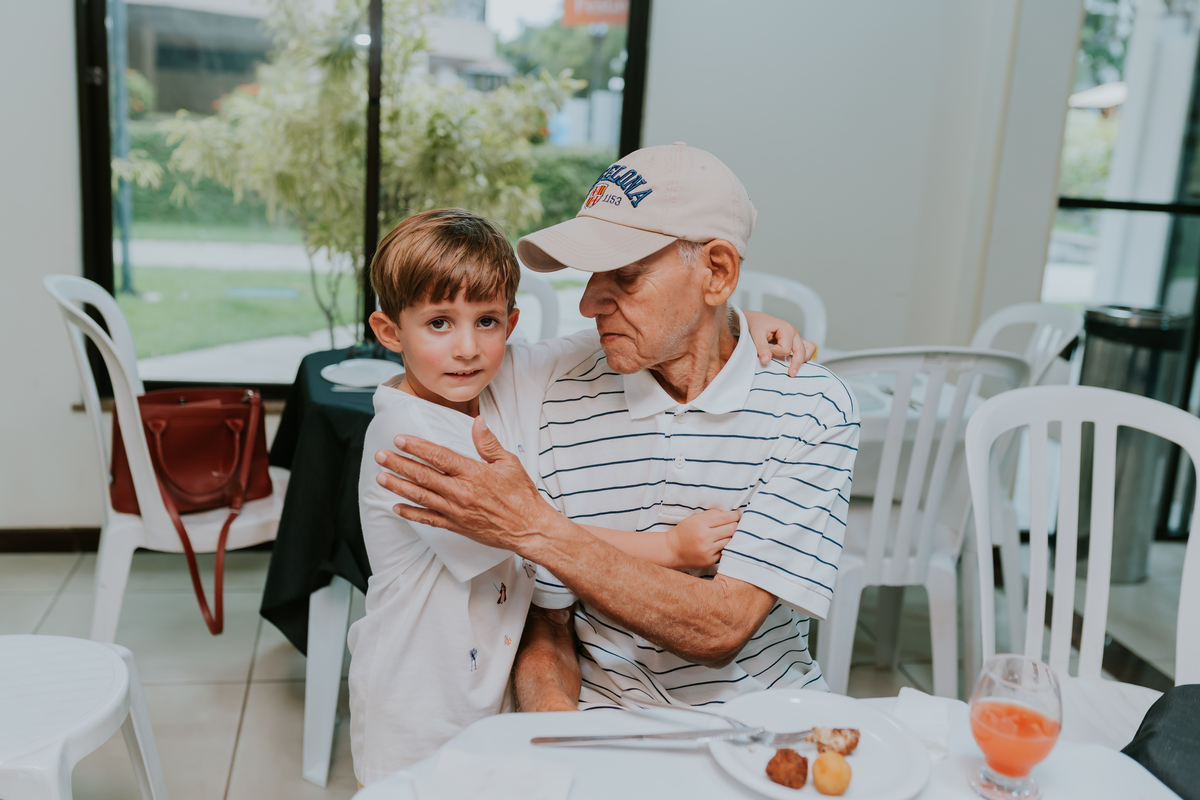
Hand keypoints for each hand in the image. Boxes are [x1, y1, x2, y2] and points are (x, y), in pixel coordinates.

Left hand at [373, 415, 555, 554]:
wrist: (528, 528)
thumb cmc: (521, 495)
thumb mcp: (509, 463)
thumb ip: (488, 443)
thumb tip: (478, 422)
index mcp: (473, 473)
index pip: (439, 456)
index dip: (417, 447)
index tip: (400, 440)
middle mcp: (460, 492)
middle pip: (423, 475)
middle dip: (399, 464)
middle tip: (381, 456)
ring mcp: (456, 510)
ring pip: (420, 496)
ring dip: (398, 486)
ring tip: (381, 477)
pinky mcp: (456, 525)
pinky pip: (428, 519)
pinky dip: (411, 514)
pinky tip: (396, 507)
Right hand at [665, 509, 738, 569]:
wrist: (671, 550)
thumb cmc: (683, 532)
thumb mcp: (694, 518)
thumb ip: (711, 514)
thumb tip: (728, 513)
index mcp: (701, 524)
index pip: (725, 518)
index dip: (735, 515)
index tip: (737, 515)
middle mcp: (705, 537)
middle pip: (731, 529)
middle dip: (735, 525)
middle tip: (734, 524)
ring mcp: (708, 550)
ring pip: (730, 541)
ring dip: (731, 537)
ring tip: (727, 534)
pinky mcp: (709, 561)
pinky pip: (724, 552)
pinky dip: (724, 547)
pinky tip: (719, 544)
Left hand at [742, 310, 816, 376]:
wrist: (755, 319)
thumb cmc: (756, 325)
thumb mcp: (756, 334)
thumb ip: (762, 348)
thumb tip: (766, 361)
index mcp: (787, 329)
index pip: (786, 349)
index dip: (775, 354)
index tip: (765, 353)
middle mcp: (794, 332)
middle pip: (802, 351)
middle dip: (796, 363)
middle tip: (791, 374)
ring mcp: (796, 337)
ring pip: (808, 350)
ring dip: (802, 360)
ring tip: (793, 369)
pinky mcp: (795, 341)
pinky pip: (806, 350)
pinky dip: (802, 357)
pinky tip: (794, 363)